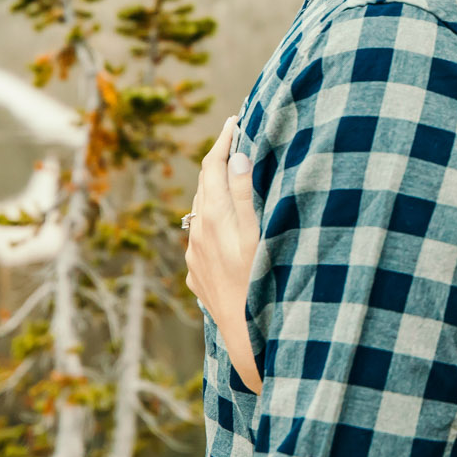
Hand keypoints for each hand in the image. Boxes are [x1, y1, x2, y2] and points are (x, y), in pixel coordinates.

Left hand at [184, 115, 263, 387]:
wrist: (247, 336)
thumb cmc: (261, 282)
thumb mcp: (260, 232)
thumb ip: (247, 194)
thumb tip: (237, 157)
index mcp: (214, 216)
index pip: (214, 165)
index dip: (224, 140)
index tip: (236, 120)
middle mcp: (198, 234)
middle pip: (203, 186)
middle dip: (218, 160)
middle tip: (235, 140)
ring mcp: (194, 257)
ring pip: (200, 213)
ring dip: (214, 191)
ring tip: (231, 179)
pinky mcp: (197, 276)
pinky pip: (201, 240)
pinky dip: (212, 222)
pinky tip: (225, 228)